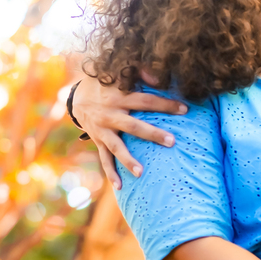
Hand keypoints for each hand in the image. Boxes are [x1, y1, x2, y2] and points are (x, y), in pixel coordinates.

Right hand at [71, 78, 186, 187]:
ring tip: (141, 173)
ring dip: (128, 160)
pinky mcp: (98, 141)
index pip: (146, 101)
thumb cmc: (106, 84)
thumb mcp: (118, 73)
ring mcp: (102, 130)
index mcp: (119, 97)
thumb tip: (158, 77)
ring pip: (116, 147)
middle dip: (152, 134)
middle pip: (133, 126)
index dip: (165, 104)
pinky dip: (111, 173)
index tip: (185, 109)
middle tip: (172, 142)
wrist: (76, 97)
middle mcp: (110, 115)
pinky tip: (120, 186)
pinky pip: (104, 159)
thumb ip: (139, 72)